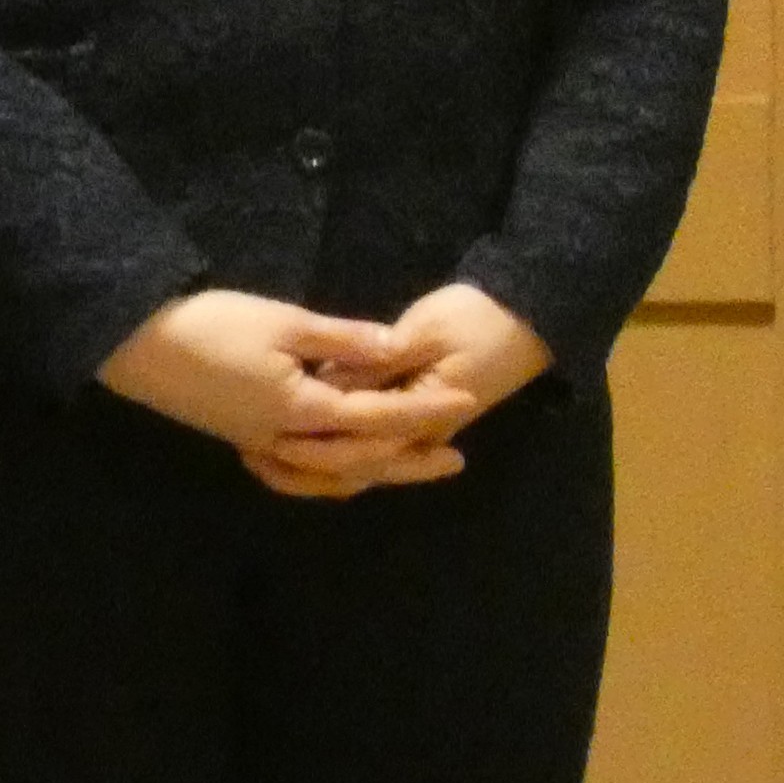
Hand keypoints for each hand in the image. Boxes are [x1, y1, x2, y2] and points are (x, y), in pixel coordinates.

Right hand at [96, 286, 473, 487]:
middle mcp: (282, 440)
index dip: (425, 410)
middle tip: (456, 458)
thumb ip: (344, 340)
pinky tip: (342, 464)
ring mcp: (259, 444)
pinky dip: (327, 474)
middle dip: (409, 460)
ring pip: (328, 473)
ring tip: (410, 464)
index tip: (466, 401)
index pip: (378, 418)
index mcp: (300, 411)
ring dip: (372, 471)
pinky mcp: (243, 438)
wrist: (135, 344)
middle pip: (359, 460)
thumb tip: (399, 350)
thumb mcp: (284, 322)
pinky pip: (296, 470)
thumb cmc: (211, 325)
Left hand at [242, 283, 555, 500]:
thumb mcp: (424, 332)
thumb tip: (325, 382)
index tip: (262, 434)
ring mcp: (421, 432)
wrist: (531, 317)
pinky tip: (307, 441)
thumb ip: (374, 360)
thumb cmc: (480, 319)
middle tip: (251, 454)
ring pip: (362, 463)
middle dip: (304, 464)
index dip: (309, 442)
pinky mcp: (420, 418)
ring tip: (267, 457)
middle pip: (353, 463)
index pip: (356, 440)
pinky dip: (338, 451)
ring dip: (318, 465)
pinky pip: (371, 447)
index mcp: (419, 415)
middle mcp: (418, 436)